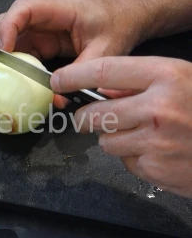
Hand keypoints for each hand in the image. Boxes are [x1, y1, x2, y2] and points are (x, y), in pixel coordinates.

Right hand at [0, 0, 147, 107]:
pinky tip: (2, 80)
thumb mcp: (106, 51)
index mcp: (58, 10)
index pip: (23, 10)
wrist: (127, 19)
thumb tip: (56, 101)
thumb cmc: (118, 26)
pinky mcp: (42, 42)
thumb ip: (81, 75)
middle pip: (6, 22)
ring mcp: (40, 29)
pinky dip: (8, 64)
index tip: (1, 51)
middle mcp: (43, 17)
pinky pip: (19, 51)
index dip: (7, 28)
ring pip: (8, 36)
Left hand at [50, 56, 191, 197]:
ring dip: (115, 139)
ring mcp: (156, 140)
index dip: (74, 75)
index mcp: (166, 75)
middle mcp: (158, 107)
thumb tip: (100, 89)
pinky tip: (157, 152)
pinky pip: (125, 161)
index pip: (104, 70)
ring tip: (145, 135)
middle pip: (94, 114)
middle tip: (96, 118)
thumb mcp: (181, 80)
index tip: (58, 79)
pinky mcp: (154, 167)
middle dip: (87, 119)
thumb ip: (141, 82)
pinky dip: (134, 158)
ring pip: (105, 141)